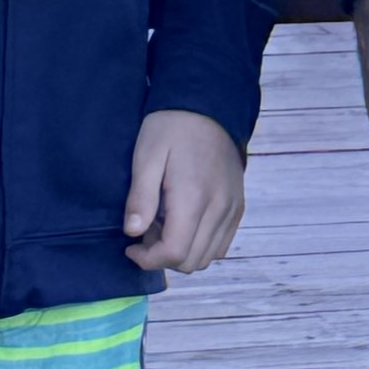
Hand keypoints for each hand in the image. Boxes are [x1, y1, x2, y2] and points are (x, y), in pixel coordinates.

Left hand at [124, 108, 245, 272]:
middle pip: (191, 261)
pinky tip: (184, 224)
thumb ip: (141, 197)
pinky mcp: (238, 207)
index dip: (148, 259)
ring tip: (164, 227)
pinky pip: (221, 245)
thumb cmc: (170, 129)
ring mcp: (232, 209)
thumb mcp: (146, 157)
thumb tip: (133, 233)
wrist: (208, 107)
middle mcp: (219, 208)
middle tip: (146, 231)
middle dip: (162, 257)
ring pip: (208, 257)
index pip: (175, 252)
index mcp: (194, 197)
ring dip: (182, 252)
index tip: (130, 246)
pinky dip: (200, 245)